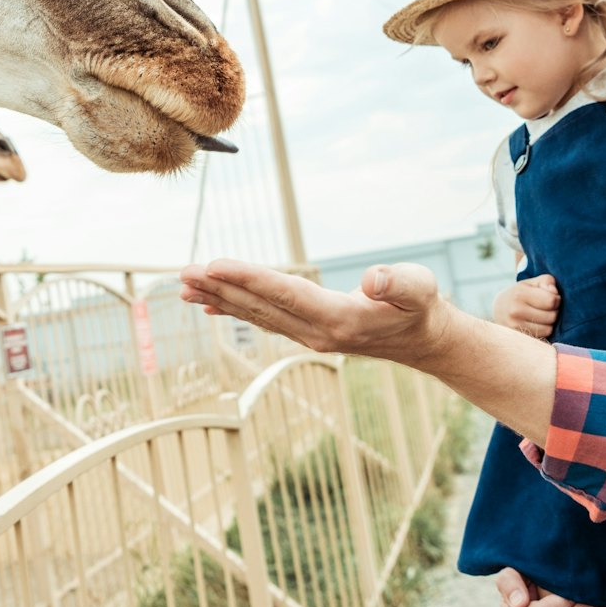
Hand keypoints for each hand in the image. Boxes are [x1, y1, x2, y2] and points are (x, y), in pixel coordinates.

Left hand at [179, 259, 451, 363]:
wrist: (422, 341)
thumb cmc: (420, 306)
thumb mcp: (420, 288)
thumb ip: (399, 283)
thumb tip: (375, 280)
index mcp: (339, 319)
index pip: (284, 295)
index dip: (247, 278)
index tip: (214, 265)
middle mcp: (316, 332)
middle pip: (260, 307)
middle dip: (220, 288)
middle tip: (183, 273)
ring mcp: (309, 336)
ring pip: (256, 314)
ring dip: (220, 298)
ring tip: (184, 286)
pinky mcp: (307, 332)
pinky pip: (263, 319)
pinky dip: (235, 310)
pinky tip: (210, 304)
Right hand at [493, 275, 559, 337]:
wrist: (498, 309)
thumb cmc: (519, 294)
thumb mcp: (530, 282)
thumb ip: (546, 281)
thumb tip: (555, 293)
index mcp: (520, 294)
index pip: (551, 300)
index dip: (556, 299)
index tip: (552, 297)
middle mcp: (516, 311)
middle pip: (552, 316)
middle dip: (554, 311)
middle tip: (547, 307)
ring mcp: (516, 326)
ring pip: (549, 329)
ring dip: (550, 323)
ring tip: (542, 316)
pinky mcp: (518, 336)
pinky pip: (542, 336)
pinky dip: (543, 330)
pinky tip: (537, 324)